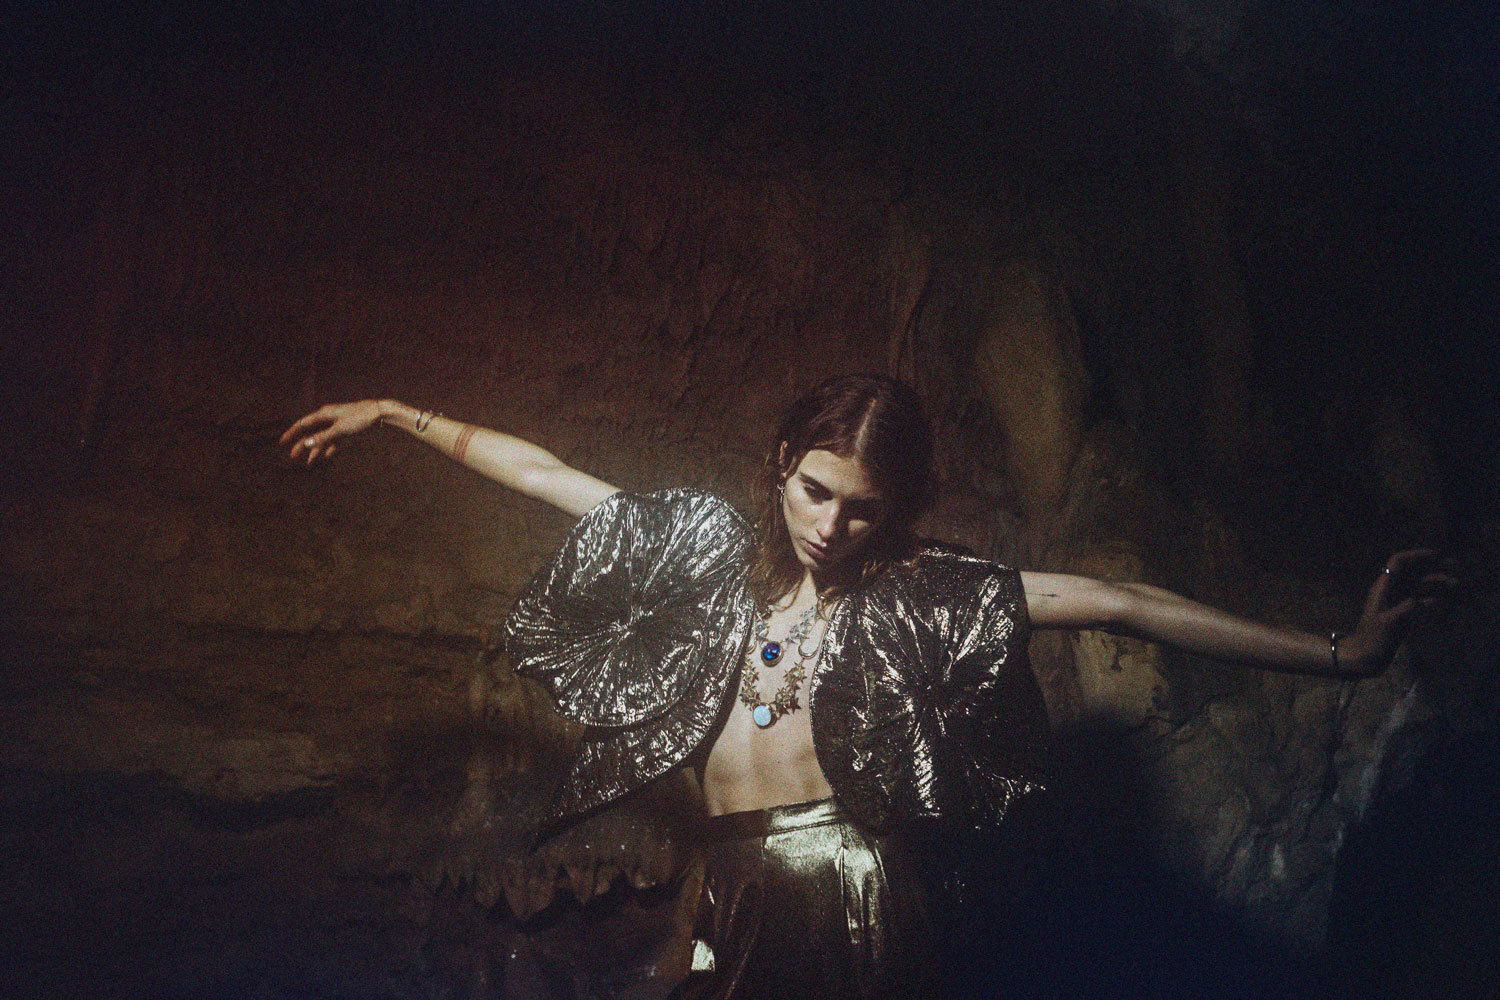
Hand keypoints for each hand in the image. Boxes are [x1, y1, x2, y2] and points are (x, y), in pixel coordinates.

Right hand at [278, 400, 382, 465]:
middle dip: (302, 445)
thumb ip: (323, 437)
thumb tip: (306, 444)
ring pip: (322, 439)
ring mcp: (337, 424)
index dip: (292, 433)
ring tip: (308, 463)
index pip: (303, 424)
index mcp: (324, 414)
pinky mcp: (346, 430)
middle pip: (311, 433)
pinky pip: (335, 441)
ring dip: (315, 451)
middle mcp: (328, 418)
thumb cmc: (359, 418)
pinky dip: (330, 448)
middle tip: (292, 457)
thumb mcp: (340, 429)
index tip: (282, 442)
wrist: (379, 413)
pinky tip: (326, 456)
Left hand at [1338, 548, 1455, 673]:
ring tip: (1456, 584)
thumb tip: (1430, 600)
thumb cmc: (1372, 639)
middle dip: (1432, 567)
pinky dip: (1433, 598)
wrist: (1363, 658)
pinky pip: (1420, 600)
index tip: (1436, 555)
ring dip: (1436, 582)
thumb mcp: (1389, 622)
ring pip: (1418, 585)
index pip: (1398, 562)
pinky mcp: (1403, 615)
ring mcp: (1397, 603)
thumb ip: (1408, 608)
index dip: (1416, 555)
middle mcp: (1390, 591)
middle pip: (1412, 572)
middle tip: (1454, 566)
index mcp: (1383, 587)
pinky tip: (1445, 601)